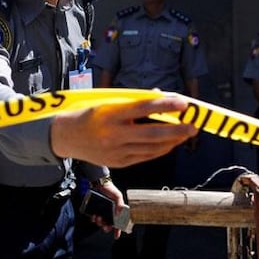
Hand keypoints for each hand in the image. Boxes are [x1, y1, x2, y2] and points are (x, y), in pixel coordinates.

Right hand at [51, 96, 197, 167]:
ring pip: (152, 148)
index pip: (143, 108)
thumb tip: (160, 96)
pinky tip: (170, 143)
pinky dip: (160, 150)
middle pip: (152, 133)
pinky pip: (145, 156)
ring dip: (172, 141)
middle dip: (177, 130)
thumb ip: (133, 100)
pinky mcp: (119, 162)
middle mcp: (113, 134)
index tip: (183, 103)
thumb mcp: (107, 101)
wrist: (64, 136)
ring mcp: (116, 151)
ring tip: (186, 133)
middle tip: (193, 125)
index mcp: (110, 114)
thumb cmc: (88, 114)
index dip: (165, 106)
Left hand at [90, 180, 126, 238]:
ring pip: (100, 222)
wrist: (99, 183)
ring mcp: (101, 212)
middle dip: (106, 227)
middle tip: (105, 226)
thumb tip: (118, 214)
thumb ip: (120, 204)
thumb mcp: (118, 196)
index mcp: (115, 211)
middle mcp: (108, 213)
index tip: (116, 236)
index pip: (117, 223)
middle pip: (108, 224)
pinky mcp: (94, 210)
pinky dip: (94, 219)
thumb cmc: (110, 189)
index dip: (117, 230)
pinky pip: (93, 218)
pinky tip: (94, 216)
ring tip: (98, 218)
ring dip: (99, 223)